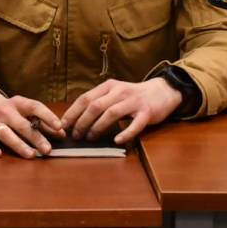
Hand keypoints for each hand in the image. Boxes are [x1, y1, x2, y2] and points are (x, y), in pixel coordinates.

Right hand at [0, 90, 62, 159]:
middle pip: (22, 125)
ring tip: (32, 155)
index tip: (59, 126)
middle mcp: (5, 111)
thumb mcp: (25, 111)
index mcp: (18, 103)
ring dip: (19, 145)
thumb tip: (62, 134)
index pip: (35, 107)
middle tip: (48, 150)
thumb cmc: (10, 110)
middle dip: (36, 138)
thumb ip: (43, 122)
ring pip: (6, 134)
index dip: (48, 116)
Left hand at [61, 77, 180, 144]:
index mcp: (109, 86)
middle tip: (76, 135)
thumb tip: (78, 119)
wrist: (163, 91)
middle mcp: (119, 91)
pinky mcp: (147, 112)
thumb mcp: (115, 93)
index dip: (72, 112)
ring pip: (111, 113)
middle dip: (82, 122)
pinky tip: (117, 141)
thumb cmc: (134, 96)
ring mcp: (134, 101)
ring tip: (90, 138)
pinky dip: (125, 133)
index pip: (85, 98)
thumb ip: (100, 102)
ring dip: (98, 127)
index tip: (63, 125)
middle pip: (95, 106)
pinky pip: (135, 124)